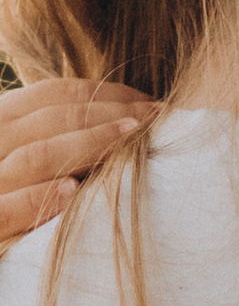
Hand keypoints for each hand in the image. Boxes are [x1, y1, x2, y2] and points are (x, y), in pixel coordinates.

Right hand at [0, 77, 157, 250]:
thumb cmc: (21, 199)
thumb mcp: (28, 160)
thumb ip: (56, 138)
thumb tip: (124, 119)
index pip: (49, 96)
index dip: (102, 93)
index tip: (148, 101)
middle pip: (50, 120)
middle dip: (109, 113)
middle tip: (156, 115)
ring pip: (35, 156)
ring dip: (88, 144)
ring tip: (132, 137)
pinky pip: (6, 211)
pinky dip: (38, 198)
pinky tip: (73, 190)